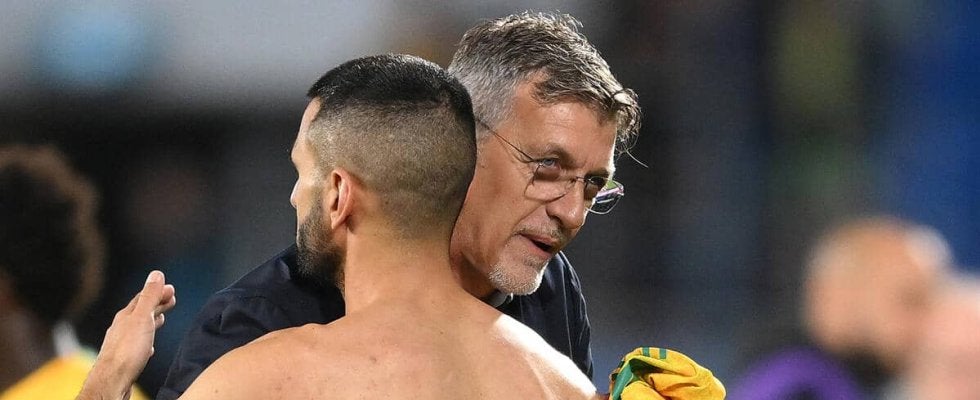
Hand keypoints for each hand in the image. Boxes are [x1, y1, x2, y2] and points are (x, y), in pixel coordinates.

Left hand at [77, 270, 175, 399]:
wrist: (112, 381)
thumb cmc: (126, 351)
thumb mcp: (142, 318)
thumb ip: (149, 296)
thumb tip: (156, 274)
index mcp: (126, 316)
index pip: (143, 298)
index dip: (157, 291)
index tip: (171, 288)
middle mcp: (122, 328)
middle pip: (141, 311)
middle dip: (156, 303)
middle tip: (171, 299)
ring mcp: (122, 344)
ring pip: (139, 327)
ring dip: (151, 321)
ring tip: (161, 318)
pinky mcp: (125, 360)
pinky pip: (137, 345)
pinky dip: (146, 340)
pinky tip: (149, 346)